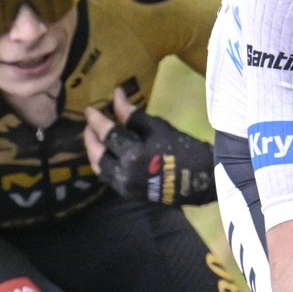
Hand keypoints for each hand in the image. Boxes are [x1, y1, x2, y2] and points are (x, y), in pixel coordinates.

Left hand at [82, 88, 215, 205]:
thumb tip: (116, 97)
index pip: (107, 134)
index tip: (89, 108)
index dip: (97, 119)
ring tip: (95, 138)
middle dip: (90, 137)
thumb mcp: (158, 127)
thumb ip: (133, 115)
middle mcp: (124, 173)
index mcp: (132, 155)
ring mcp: (126, 186)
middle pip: (97, 154)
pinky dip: (104, 164)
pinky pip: (109, 177)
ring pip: (100, 168)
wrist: (203, 180)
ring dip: (94, 152)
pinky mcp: (130, 193)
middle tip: (89, 123)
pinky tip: (107, 154)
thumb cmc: (184, 149)